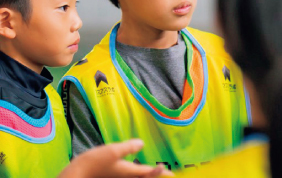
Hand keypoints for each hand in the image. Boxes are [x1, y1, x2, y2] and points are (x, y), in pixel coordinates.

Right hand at [58, 139, 172, 177]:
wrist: (75, 176)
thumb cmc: (94, 163)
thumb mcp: (112, 151)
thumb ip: (128, 147)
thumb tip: (142, 144)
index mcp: (129, 173)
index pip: (148, 173)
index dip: (159, 172)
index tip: (170, 172)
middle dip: (154, 176)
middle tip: (166, 174)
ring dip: (146, 175)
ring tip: (152, 171)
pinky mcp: (111, 177)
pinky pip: (128, 177)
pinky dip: (135, 175)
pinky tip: (133, 170)